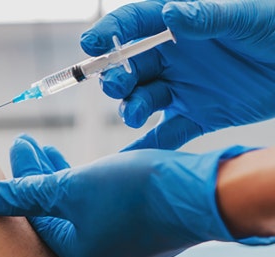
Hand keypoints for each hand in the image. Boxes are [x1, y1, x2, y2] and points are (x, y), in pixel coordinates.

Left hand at [0, 134, 261, 256]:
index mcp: (77, 255)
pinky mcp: (139, 229)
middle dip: (37, 175)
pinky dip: (84, 185)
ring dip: (59, 176)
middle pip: (54, 212)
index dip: (20, 180)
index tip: (17, 147)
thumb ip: (27, 194)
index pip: (35, 217)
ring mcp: (121, 245)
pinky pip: (100, 207)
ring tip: (44, 148)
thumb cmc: (134, 192)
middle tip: (26, 143)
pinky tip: (78, 167)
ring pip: (77, 208)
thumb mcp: (71, 188)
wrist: (202, 193)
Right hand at [80, 0, 274, 149]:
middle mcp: (173, 58)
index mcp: (178, 26)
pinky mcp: (196, 116)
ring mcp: (182, 89)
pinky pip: (166, 134)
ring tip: (136, 115)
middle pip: (129, 68)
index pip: (135, 24)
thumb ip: (207, 16)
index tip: (91, 44)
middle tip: (118, 86)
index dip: (109, 33)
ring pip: (141, 101)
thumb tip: (170, 13)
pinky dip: (148, 148)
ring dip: (131, 108)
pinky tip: (130, 161)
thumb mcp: (246, 17)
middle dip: (116, 78)